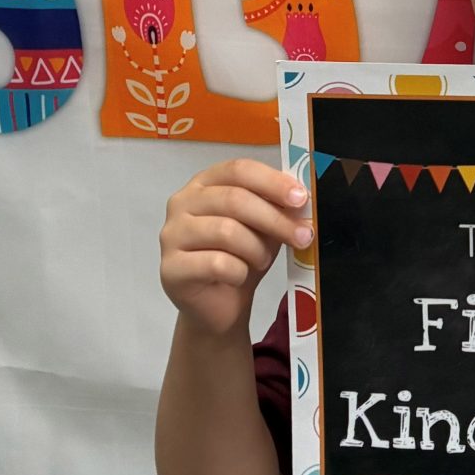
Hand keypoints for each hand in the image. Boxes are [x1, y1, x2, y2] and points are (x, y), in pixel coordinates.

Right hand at [160, 159, 311, 337]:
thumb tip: (301, 201)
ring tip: (262, 261)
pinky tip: (239, 276)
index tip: (300, 198)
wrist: (218, 304)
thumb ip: (276, 209)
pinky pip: (217, 264)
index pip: (238, 170)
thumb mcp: (263, 228)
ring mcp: (172, 235)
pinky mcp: (171, 268)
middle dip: (275, 219)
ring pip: (226, 231)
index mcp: (205, 184)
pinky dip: (239, 272)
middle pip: (234, 199)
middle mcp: (182, 203)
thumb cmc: (239, 258)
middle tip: (302, 236)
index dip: (272, 182)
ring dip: (256, 249)